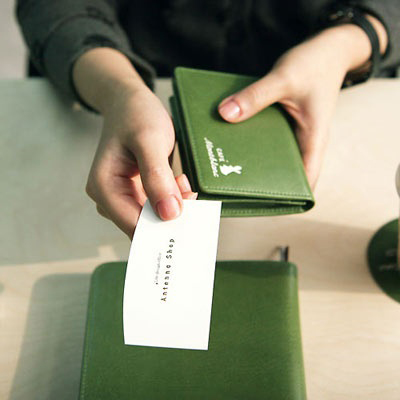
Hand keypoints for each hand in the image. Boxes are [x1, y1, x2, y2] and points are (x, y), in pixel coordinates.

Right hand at [73, 48, 195, 237]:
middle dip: (170, 216)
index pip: (133, 225)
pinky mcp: (137, 193)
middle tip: (189, 195)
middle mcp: (110, 197)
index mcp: (104, 187)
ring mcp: (124, 196)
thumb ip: (157, 177)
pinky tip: (180, 182)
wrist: (131, 102)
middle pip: (144, 226)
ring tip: (182, 181)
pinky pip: (158, 208)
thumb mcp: (148, 140)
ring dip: (174, 206)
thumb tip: (169, 214)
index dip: (161, 229)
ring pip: (154, 218)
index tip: (188, 223)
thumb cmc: (135, 115)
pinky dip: (174, 200)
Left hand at [218, 18, 386, 187]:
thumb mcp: (284, 79)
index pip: (305, 183)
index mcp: (313, 141)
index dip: (287, 198)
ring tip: (224, 162)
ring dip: (251, 158)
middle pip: (282, 173)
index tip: (259, 203)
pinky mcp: (282, 124)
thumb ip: (256, 96)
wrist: (328, 49)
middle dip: (260, 180)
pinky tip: (229, 135)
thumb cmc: (315, 65)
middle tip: (232, 183)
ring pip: (270, 156)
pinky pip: (264, 137)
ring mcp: (292, 135)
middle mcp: (303, 143)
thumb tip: (225, 115)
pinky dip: (250, 138)